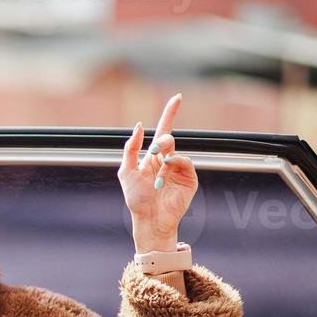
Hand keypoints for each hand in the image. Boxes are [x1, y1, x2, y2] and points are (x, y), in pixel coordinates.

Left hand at [119, 93, 197, 253]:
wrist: (149, 220)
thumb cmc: (136, 199)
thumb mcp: (126, 171)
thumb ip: (131, 148)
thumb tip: (140, 126)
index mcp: (153, 157)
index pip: (162, 131)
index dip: (169, 114)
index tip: (177, 97)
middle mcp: (167, 160)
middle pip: (168, 138)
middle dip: (161, 142)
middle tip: (154, 152)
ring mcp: (179, 169)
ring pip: (174, 151)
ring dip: (162, 163)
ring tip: (156, 182)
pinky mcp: (189, 178)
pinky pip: (185, 161)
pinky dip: (175, 164)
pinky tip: (167, 174)